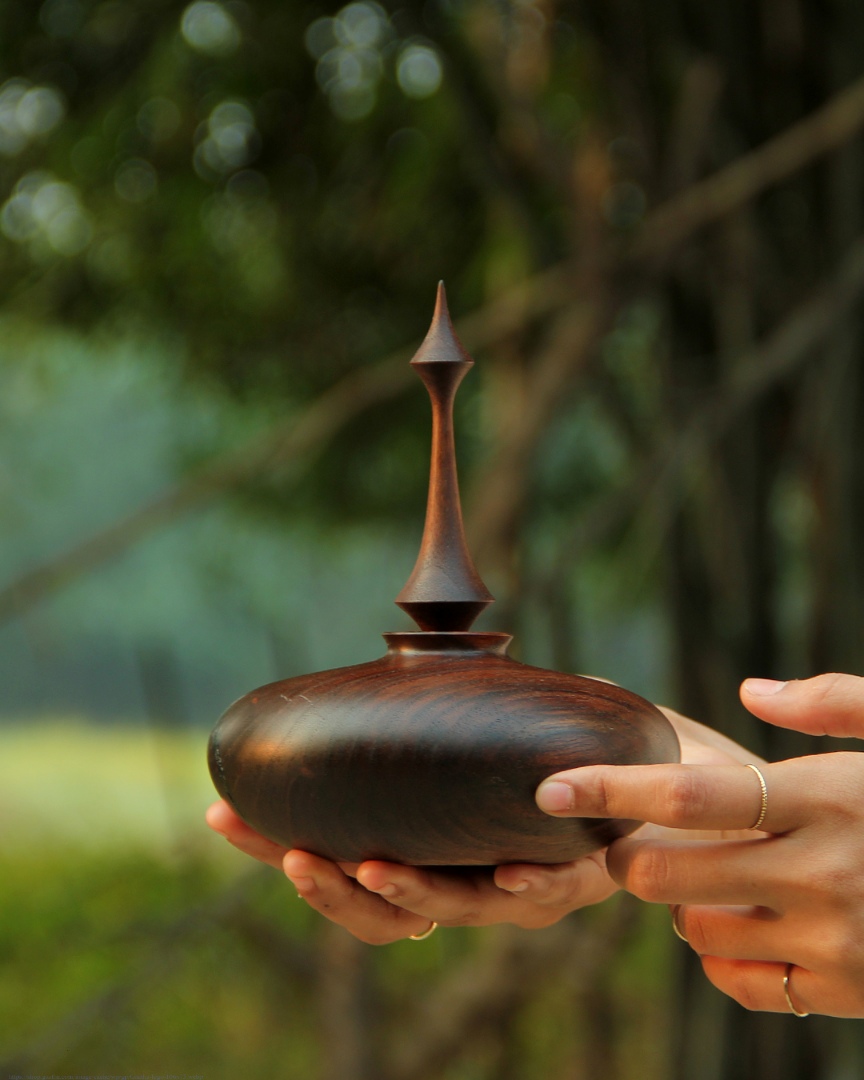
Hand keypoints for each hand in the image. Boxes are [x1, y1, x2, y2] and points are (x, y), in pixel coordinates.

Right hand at [205, 702, 754, 943]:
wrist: (677, 778)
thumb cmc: (571, 747)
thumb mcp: (498, 717)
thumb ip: (454, 688)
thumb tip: (415, 611)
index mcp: (429, 845)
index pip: (339, 858)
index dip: (275, 849)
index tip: (224, 817)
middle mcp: (464, 877)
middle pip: (377, 909)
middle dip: (326, 887)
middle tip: (293, 853)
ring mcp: (518, 887)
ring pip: (449, 911)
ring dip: (406, 894)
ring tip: (372, 863)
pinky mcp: (579, 877)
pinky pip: (546, 894)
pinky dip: (521, 886)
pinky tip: (506, 874)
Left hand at [536, 673, 863, 1017]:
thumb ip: (834, 703)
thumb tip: (752, 691)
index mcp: (827, 798)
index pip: (690, 797)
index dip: (610, 789)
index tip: (551, 784)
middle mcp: (822, 873)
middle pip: (669, 874)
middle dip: (630, 855)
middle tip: (636, 837)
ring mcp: (833, 941)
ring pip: (696, 931)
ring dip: (679, 904)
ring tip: (713, 876)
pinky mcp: (845, 991)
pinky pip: (741, 983)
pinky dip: (722, 955)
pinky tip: (748, 921)